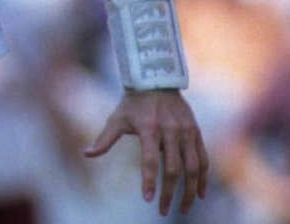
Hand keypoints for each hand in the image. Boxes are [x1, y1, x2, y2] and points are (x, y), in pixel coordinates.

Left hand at [85, 89, 208, 214]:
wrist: (158, 80)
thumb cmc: (134, 102)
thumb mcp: (117, 118)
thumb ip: (105, 139)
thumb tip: (86, 154)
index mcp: (150, 128)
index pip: (150, 160)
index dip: (150, 180)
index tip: (148, 199)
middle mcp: (171, 130)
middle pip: (174, 168)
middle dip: (169, 192)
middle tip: (163, 211)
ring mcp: (186, 131)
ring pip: (193, 167)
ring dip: (190, 190)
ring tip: (184, 208)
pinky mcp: (196, 132)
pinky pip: (203, 158)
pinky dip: (203, 177)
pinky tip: (200, 194)